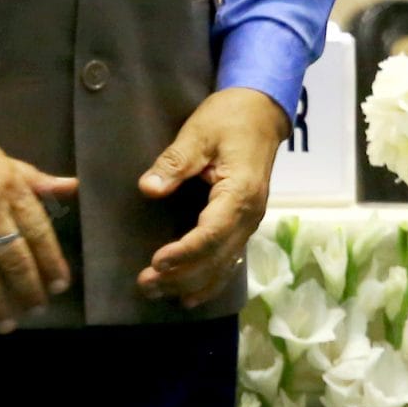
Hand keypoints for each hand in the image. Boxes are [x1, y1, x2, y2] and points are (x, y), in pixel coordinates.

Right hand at [0, 104, 76, 332]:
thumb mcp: (4, 157)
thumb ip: (36, 180)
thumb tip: (75, 187)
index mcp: (9, 186)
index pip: (38, 230)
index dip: (51, 260)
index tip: (60, 285)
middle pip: (13, 255)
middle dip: (28, 286)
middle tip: (37, 309)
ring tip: (7, 323)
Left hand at [136, 88, 290, 306]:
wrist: (262, 110)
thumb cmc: (230, 118)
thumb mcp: (199, 132)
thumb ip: (174, 162)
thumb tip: (149, 188)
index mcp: (241, 192)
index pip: (212, 233)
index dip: (185, 253)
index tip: (156, 263)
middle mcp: (250, 213)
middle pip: (217, 257)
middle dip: (182, 275)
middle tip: (145, 285)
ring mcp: (251, 221)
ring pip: (224, 264)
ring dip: (192, 283)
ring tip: (157, 293)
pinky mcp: (245, 222)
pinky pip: (230, 260)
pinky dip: (210, 280)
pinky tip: (189, 295)